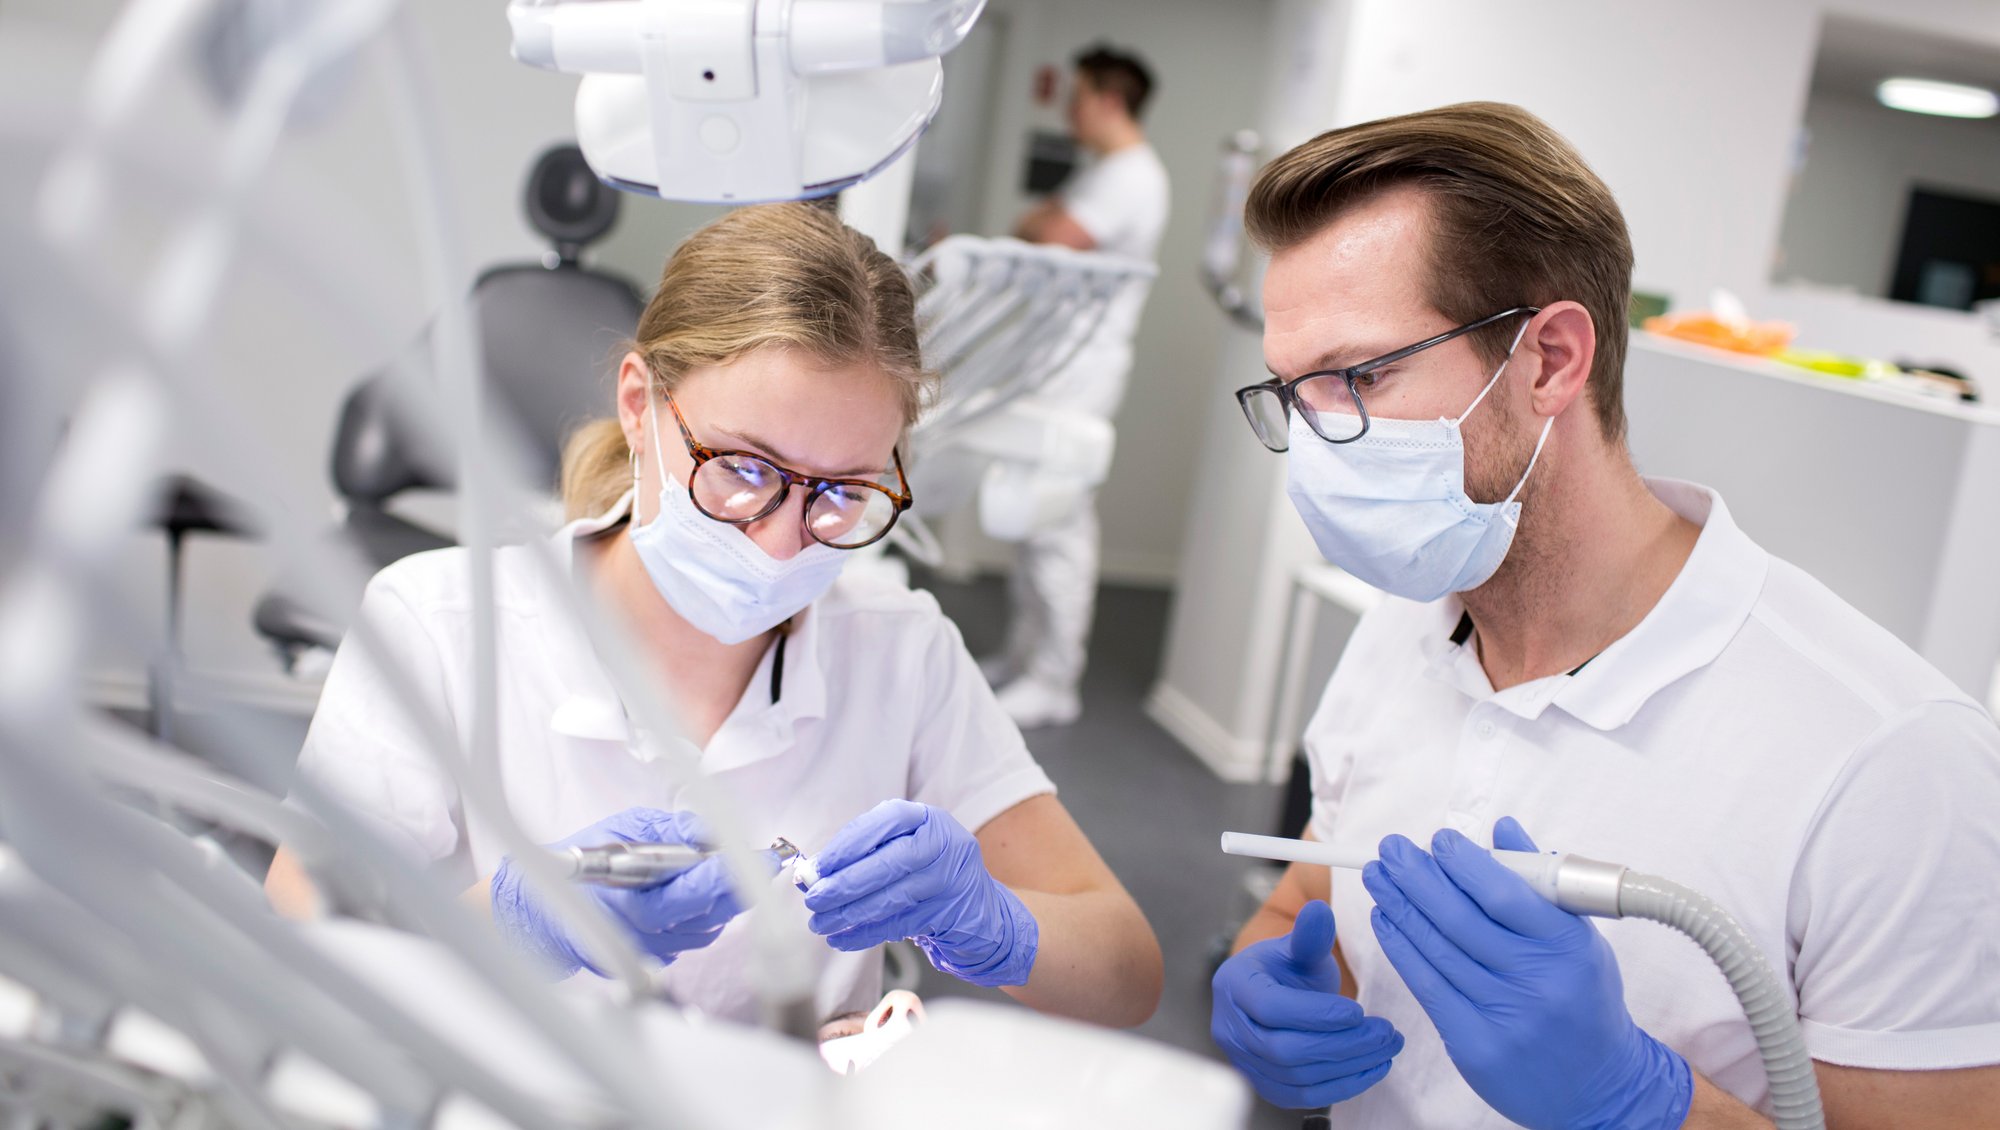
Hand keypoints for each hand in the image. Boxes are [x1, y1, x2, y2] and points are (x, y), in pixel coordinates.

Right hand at [491, 807, 752, 977]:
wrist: (543, 914)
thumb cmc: (583, 864)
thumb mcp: (622, 830)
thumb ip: (666, 831)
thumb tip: (707, 834)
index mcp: (631, 901)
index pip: (689, 895)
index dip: (727, 877)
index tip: (761, 859)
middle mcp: (644, 934)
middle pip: (709, 916)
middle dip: (741, 888)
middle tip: (768, 863)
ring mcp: (652, 951)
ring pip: (707, 928)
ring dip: (727, 901)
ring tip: (739, 871)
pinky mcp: (657, 960)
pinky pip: (695, 936)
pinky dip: (708, 914)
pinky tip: (708, 893)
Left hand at [802, 800, 1036, 987]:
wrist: (980, 911)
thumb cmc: (929, 875)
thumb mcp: (902, 851)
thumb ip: (861, 856)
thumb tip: (810, 873)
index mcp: (928, 819)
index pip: (885, 821)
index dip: (849, 844)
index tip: (819, 866)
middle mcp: (945, 843)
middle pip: (888, 862)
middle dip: (845, 883)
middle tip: (814, 899)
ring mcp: (952, 880)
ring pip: (892, 897)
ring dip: (850, 913)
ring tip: (820, 922)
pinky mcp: (951, 914)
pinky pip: (899, 924)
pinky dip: (866, 933)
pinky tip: (843, 938)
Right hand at [1210, 900, 1403, 1108]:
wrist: (1278, 995)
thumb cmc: (1288, 969)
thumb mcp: (1299, 948)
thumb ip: (1310, 935)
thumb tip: (1319, 910)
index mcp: (1234, 985)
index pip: (1271, 1008)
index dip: (1315, 1014)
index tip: (1357, 1011)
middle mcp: (1229, 1028)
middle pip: (1284, 1049)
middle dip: (1342, 1044)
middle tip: (1386, 1033)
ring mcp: (1244, 1061)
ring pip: (1297, 1076)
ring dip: (1349, 1065)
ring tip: (1388, 1047)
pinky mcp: (1264, 1084)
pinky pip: (1302, 1096)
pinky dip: (1341, 1086)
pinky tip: (1373, 1067)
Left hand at [1362, 818, 1691, 1129]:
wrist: (1598, 1086)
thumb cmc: (1583, 997)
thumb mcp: (1579, 937)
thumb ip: (1540, 882)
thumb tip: (1502, 827)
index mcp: (1568, 946)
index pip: (1506, 895)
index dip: (1465, 863)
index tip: (1437, 840)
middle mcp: (1538, 982)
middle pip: (1461, 920)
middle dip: (1417, 878)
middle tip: (1390, 849)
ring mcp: (1505, 1017)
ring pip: (1438, 951)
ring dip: (1400, 907)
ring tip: (1378, 878)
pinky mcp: (1475, 1046)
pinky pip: (1428, 987)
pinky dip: (1401, 948)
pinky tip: (1386, 921)